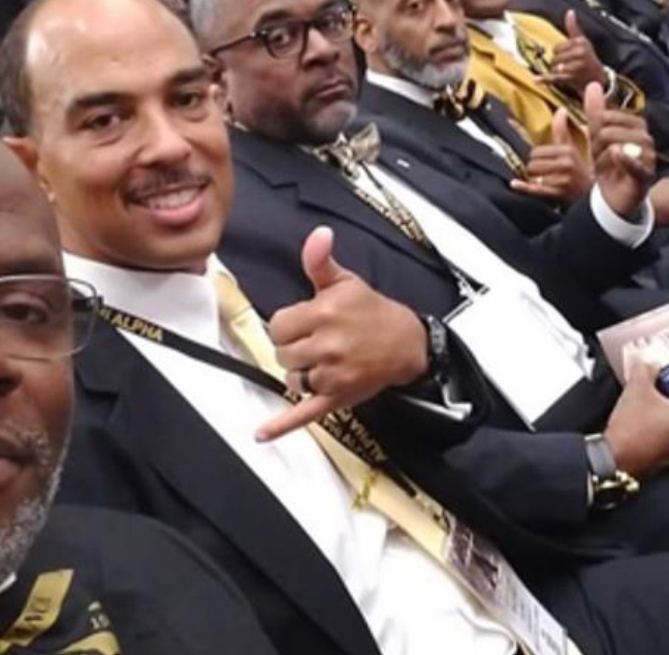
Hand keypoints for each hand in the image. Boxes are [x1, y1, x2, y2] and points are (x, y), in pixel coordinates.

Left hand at [257, 227, 428, 440]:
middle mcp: (328, 344)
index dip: (289, 324)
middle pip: (282, 352)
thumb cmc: (372, 311)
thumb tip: (317, 234)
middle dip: (294, 347)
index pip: (279, 324)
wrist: (407, 343)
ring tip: (322, 361)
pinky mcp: (337, 397)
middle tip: (316, 341)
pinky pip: (304, 413)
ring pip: (292, 378)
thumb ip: (320, 262)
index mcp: (324, 313)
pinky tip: (261, 433)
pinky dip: (281, 425)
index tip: (305, 323)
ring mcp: (332, 374)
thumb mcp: (346, 282)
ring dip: (300, 372)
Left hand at [510, 109, 592, 204]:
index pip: (537, 151)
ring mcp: (562, 180)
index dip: (536, 156)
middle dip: (534, 167)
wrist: (593, 194)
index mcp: (568, 151)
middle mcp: (565, 164)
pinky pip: (535, 189)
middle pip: (533, 162)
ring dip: (533, 177)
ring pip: (533, 174)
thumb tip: (561, 110)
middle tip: (542, 171)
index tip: (538, 159)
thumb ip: (563, 129)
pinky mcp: (558, 194)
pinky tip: (515, 184)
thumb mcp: (573, 148)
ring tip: (542, 179)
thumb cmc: (580, 169)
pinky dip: (523, 187)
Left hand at [541, 11, 605, 93]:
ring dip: (555, 71)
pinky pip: (555, 78)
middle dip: (556, 62)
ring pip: (554, 67)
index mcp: (580, 42)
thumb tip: (570, 11)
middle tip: (565, 65)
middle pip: (555, 57)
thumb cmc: (588, 57)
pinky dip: (545, 79)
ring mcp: (577, 66)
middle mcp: (580, 53)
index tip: (566, 55)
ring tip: (565, 72)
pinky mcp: (573, 78)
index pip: (557, 47)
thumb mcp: (583, 40)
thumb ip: (574, 28)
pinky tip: (536, 79)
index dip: (558, 52)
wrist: (597, 76)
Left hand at [585, 82, 656, 219]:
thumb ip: (596, 111)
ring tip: (605, 168)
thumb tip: (593, 85)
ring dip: (602, 159)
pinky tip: (617, 155)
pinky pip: (636, 164)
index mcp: (636, 125)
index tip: (596, 146)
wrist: (614, 197)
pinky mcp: (645, 176)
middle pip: (609, 131)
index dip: (595, 132)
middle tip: (599, 160)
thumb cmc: (609, 164)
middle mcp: (645, 138)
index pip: (607, 118)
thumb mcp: (598, 136)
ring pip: (616, 145)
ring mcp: (647, 157)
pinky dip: (624, 159)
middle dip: (596, 146)